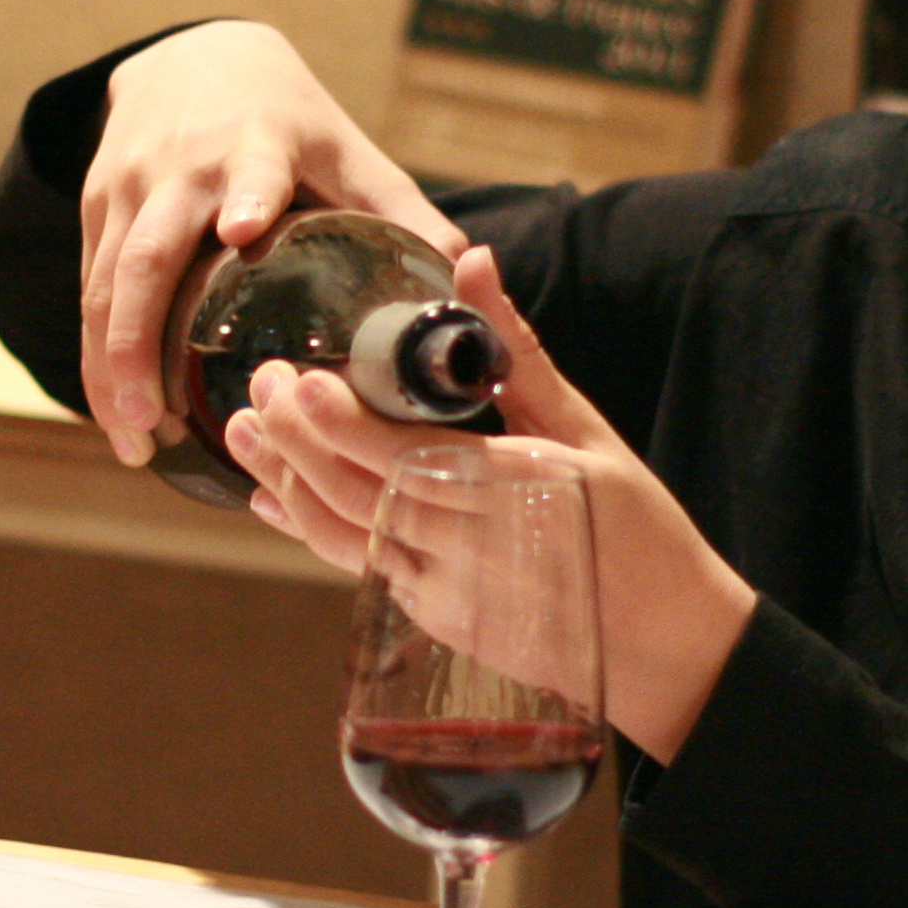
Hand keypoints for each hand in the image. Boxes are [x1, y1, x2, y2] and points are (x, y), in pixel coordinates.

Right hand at [81, 24, 465, 466]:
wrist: (197, 53)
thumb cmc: (291, 120)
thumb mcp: (352, 153)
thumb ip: (407, 217)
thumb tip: (470, 288)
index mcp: (260, 144)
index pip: (255, 169)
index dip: (251, 194)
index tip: (244, 230)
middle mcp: (183, 166)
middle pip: (151, 255)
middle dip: (140, 341)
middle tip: (151, 419)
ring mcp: (130, 186)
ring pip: (107, 282)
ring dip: (109, 364)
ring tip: (133, 438)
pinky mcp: (98, 205)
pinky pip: (88, 285)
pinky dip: (96, 352)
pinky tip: (117, 411)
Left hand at [225, 247, 756, 763]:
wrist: (665, 645)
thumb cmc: (637, 527)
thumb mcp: (587, 429)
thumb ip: (515, 349)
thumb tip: (470, 262)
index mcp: (518, 492)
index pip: (406, 459)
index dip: (341, 426)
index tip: (295, 382)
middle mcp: (472, 549)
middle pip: (356, 496)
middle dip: (295, 442)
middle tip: (256, 385)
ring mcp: (448, 594)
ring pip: (343, 537)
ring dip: (284, 484)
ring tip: (243, 431)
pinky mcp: (436, 620)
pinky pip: (359, 567)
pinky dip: (310, 529)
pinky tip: (274, 497)